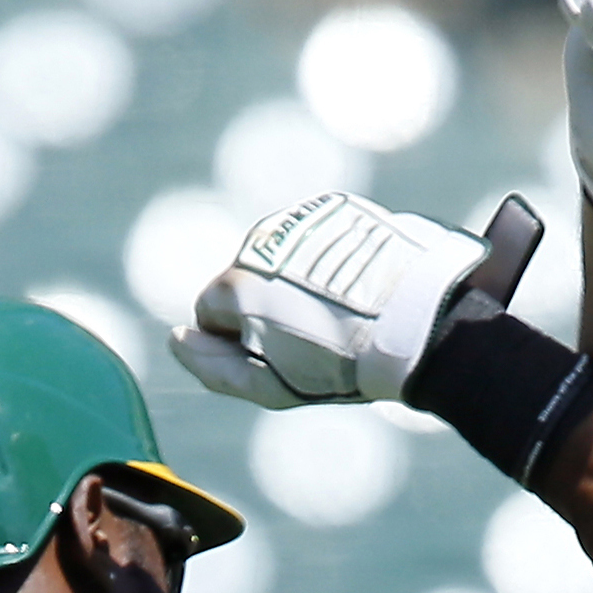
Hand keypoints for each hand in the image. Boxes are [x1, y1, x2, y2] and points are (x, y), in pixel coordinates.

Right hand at [172, 191, 491, 407]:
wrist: (417, 320)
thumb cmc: (343, 363)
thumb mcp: (274, 385)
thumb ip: (214, 367)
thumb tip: (175, 338)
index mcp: (236, 282)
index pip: (209, 312)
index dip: (240, 340)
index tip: (282, 354)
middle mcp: (260, 239)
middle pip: (244, 278)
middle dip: (268, 304)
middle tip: (318, 335)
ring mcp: (299, 219)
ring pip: (280, 255)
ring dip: (298, 278)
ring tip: (342, 308)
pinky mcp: (336, 207)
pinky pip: (315, 235)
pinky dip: (328, 257)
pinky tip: (357, 282)